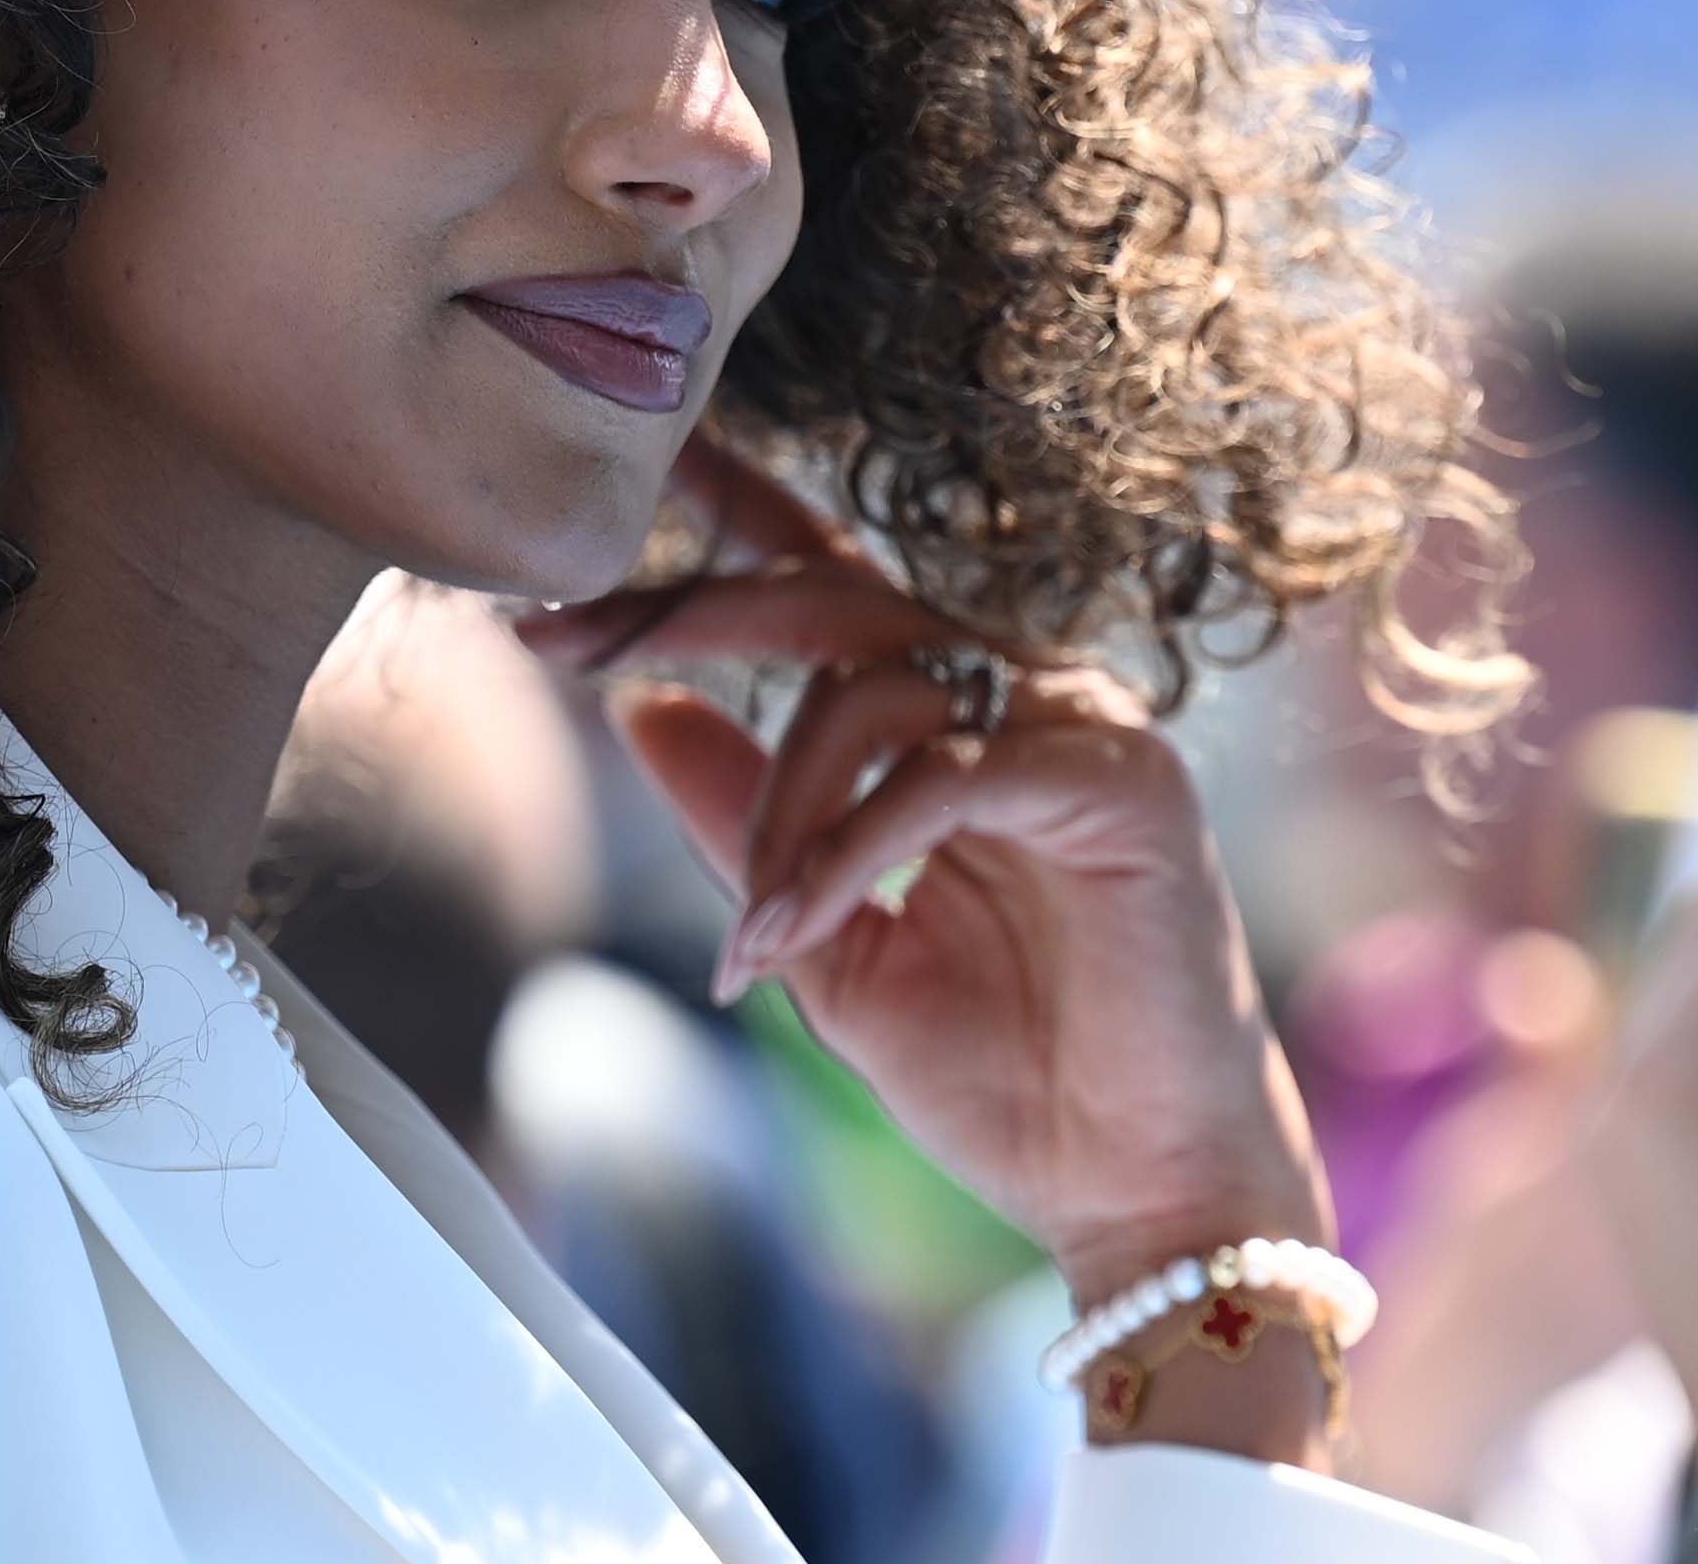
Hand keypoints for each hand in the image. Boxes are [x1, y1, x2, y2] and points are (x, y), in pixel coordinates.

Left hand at [514, 432, 1336, 1462]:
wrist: (1136, 1192)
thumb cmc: (1005, 1075)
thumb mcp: (821, 935)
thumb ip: (741, 820)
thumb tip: (636, 710)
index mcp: (955, 714)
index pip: (826, 583)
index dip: (722, 524)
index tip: (602, 505)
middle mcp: (1020, 692)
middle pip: (831, 599)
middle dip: (687, 613)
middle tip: (561, 642)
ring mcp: (1080, 723)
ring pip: (875, 691)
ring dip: (780, 809)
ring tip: (752, 934)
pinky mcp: (1122, 780)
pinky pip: (942, 776)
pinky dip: (845, 852)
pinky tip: (787, 932)